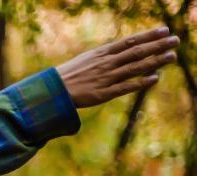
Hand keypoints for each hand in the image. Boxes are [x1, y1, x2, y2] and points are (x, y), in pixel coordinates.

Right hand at [56, 26, 179, 107]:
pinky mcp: (102, 94)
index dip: (148, 35)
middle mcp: (106, 64)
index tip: (164, 30)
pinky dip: (140, 82)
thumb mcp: (87, 59)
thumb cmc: (69, 75)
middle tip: (175, 40)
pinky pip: (125, 87)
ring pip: (134, 68)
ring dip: (154, 61)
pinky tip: (155, 78)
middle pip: (136, 52)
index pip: (129, 42)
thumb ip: (106, 55)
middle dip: (157, 46)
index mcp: (101, 54)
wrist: (51, 91)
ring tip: (171, 56)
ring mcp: (105, 78)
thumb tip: (124, 51)